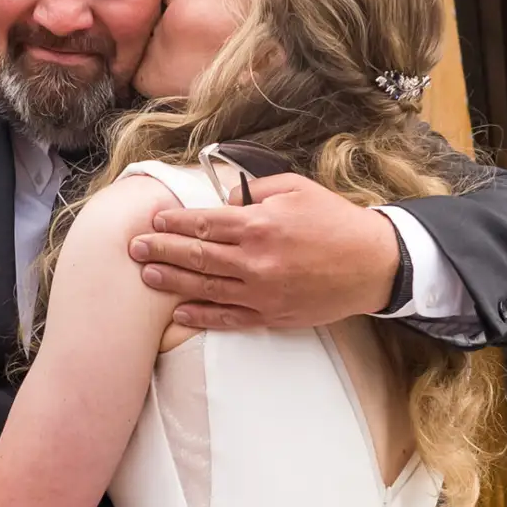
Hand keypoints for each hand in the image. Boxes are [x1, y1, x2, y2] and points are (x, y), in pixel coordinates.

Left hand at [130, 173, 402, 330]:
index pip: (204, 222)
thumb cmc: (335, 221)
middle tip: (134, 248)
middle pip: (196, 256)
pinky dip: (201, 316)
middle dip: (161, 250)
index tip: (154, 219)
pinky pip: (229, 318)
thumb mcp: (296, 188)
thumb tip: (223, 202)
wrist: (372, 263)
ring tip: (145, 276)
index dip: (174, 221)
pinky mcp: (272, 315)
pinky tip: (179, 313)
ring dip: (171, 282)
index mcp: (260, 224)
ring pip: (205, 288)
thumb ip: (254, 192)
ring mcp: (262, 292)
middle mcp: (255, 260)